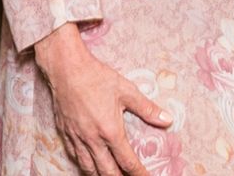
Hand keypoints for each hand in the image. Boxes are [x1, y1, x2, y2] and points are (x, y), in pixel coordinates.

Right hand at [34, 23, 173, 175]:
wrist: (67, 69)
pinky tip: (89, 164)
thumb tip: (167, 120)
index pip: (127, 161)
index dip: (138, 173)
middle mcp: (92, 140)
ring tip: (111, 175)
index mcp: (110, 131)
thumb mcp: (127, 91)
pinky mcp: (65, 133)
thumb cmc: (97, 78)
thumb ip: (147, 109)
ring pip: (88, 168)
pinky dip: (84, 164)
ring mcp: (77, 138)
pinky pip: (74, 156)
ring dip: (100, 174)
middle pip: (107, 171)